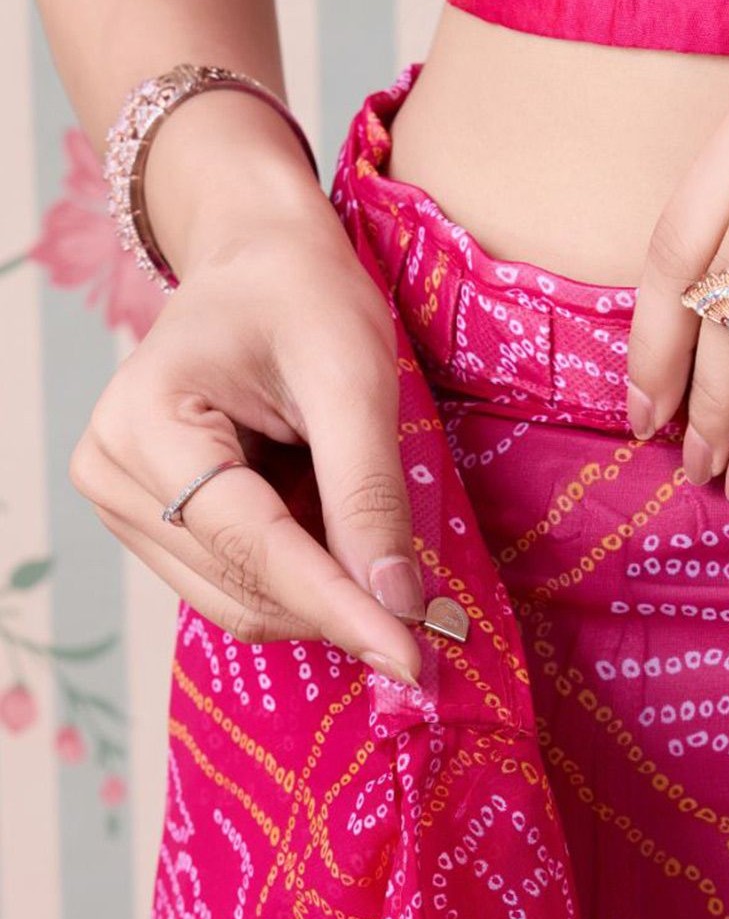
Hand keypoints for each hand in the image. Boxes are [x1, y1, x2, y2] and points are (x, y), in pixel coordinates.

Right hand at [68, 195, 426, 685]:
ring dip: (322, 593)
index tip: (409, 655)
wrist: (263, 262)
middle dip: (336, 606)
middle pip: (239, 585)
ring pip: (238, 597)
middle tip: (425, 614)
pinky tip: (340, 538)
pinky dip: (303, 576)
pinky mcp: (156, 515)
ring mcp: (127, 500)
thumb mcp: (351, 380)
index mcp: (147, 424)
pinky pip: (237, 577)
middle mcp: (114, 473)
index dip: (336, 605)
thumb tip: (395, 601)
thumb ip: (367, 492)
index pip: (250, 545)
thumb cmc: (305, 296)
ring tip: (376, 546)